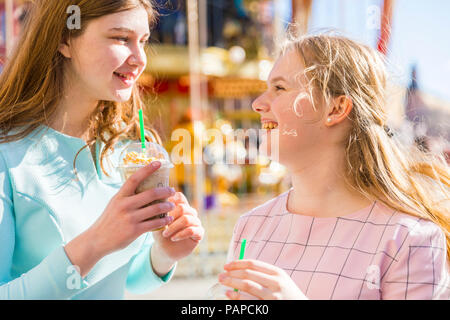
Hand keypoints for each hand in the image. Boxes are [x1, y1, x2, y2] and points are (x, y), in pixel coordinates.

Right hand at [65, 161, 174, 276]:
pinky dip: (164, 220)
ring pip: (155, 208)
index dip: (147, 169)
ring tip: (172, 205)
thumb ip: (127, 197)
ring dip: (167, 206)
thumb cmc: (109, 220)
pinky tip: (168, 218)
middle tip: (172, 190)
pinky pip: (154, 223)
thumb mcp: (114, 204)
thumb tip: (144, 187)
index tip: (158, 163)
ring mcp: (130, 218)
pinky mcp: (134, 230)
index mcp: (120, 196)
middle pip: (151, 193)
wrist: (97, 240)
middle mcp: (125, 205)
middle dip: (165, 191)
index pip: (134, 178)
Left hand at [151, 192, 203, 270]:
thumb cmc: (160, 233)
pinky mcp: (199, 233)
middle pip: (183, 207)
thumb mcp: (157, 221)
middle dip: (171, 217)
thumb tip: (157, 201)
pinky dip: (181, 234)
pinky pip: (192, 230)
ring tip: (165, 234)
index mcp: (181, 206)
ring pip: (187, 219)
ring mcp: (196, 222)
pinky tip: (173, 238)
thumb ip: (159, 211)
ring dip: (174, 227)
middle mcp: (190, 212)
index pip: (180, 197)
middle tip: (162, 225)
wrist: (164, 250)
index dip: (171, 200)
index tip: (162, 208)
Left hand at [218, 259, 307, 299]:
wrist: (302, 309)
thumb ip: (263, 273)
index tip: (226, 266)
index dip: (237, 264)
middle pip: (248, 274)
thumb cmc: (287, 294)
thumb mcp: (280, 280)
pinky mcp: (269, 307)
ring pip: (247, 286)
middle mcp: (276, 283)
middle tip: (221, 275)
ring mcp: (272, 296)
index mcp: (277, 272)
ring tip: (222, 283)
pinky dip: (237, 297)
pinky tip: (229, 295)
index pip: (252, 264)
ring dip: (232, 283)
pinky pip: (249, 301)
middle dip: (231, 273)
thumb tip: (239, 268)